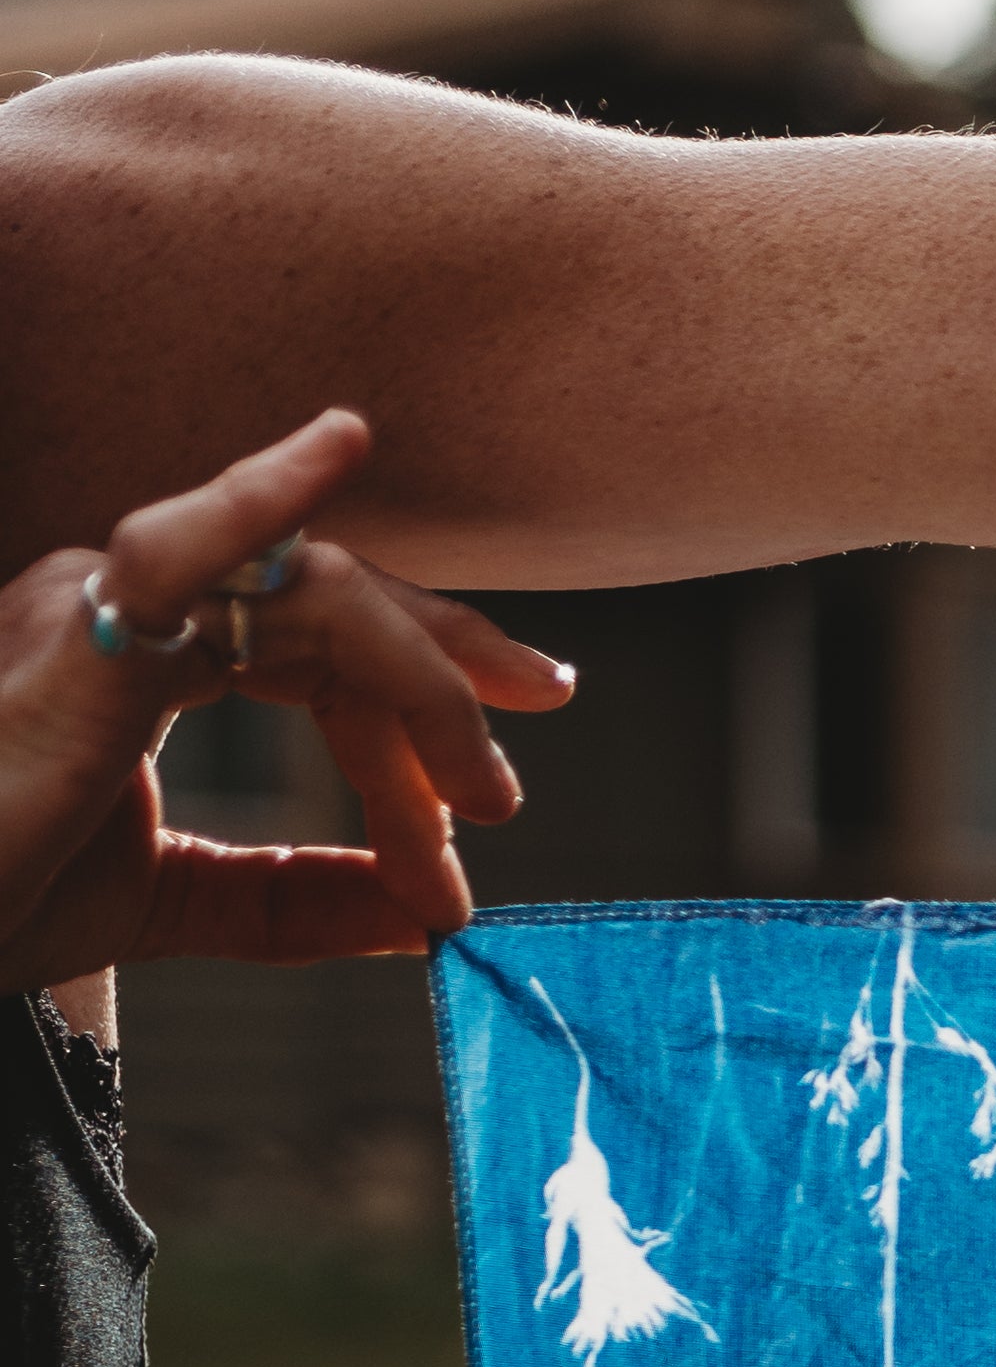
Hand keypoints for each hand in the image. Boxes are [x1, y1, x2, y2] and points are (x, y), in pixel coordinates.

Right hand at [0, 403, 575, 1008]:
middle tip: (547, 707)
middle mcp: (122, 602)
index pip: (318, 642)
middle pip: (329, 602)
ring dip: (417, 684)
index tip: (483, 811)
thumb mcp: (177, 902)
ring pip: (306, 594)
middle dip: (450, 664)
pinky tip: (336, 448)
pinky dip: (265, 497)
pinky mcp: (77, 636)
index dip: (419, 717)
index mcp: (143, 646)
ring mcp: (95, 605)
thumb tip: (423, 918)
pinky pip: (183, 546)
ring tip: (482, 785)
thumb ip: (295, 900)